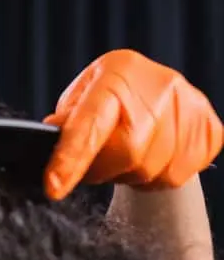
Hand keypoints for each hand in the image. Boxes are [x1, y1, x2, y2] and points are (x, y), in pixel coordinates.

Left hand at [43, 49, 221, 200]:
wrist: (151, 88)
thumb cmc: (110, 93)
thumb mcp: (80, 97)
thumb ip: (67, 121)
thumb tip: (51, 139)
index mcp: (117, 73)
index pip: (91, 121)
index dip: (71, 157)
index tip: (54, 185)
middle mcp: (159, 86)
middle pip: (128, 152)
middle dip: (102, 169)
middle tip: (91, 167)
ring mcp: (190, 106)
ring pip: (153, 171)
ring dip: (129, 175)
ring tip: (122, 158)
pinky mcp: (209, 129)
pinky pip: (177, 176)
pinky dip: (155, 177)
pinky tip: (148, 158)